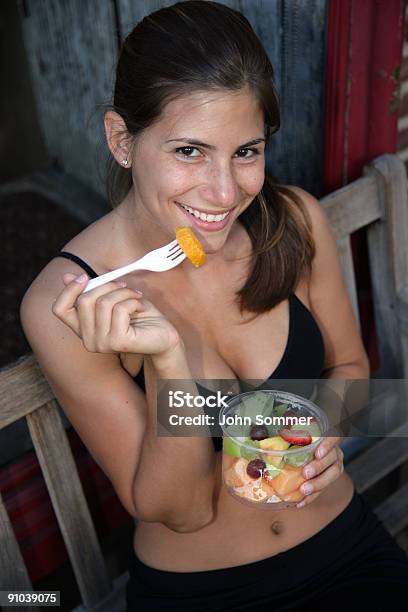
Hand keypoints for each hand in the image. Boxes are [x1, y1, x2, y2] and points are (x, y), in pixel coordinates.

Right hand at [52, 273, 180, 356]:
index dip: (69, 290)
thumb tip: (67, 276)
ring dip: (123, 292)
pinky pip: (120, 309)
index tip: (84, 276)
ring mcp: (102, 344)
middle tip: (124, 285)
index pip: (60, 309)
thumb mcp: (113, 297)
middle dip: (106, 285)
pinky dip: (133, 301)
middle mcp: (88, 340)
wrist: (163, 334)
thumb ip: (92, 290)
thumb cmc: (139, 316)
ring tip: (136, 296)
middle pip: (83, 301)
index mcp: (83, 329)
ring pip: (103, 303)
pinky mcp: (118, 342)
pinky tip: (140, 308)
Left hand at [296, 436, 343, 507]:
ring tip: (304, 490)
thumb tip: (276, 436)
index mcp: (327, 437)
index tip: (317, 453)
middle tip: (305, 474)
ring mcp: (335, 464)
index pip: (333, 437)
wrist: (307, 454)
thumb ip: (291, 434)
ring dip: (318, 483)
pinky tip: (300, 502)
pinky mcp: (329, 480)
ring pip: (333, 474)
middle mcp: (334, 450)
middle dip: (319, 467)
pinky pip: (324, 489)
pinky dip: (312, 497)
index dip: (327, 445)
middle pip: (333, 457)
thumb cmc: (299, 440)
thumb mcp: (296, 435)